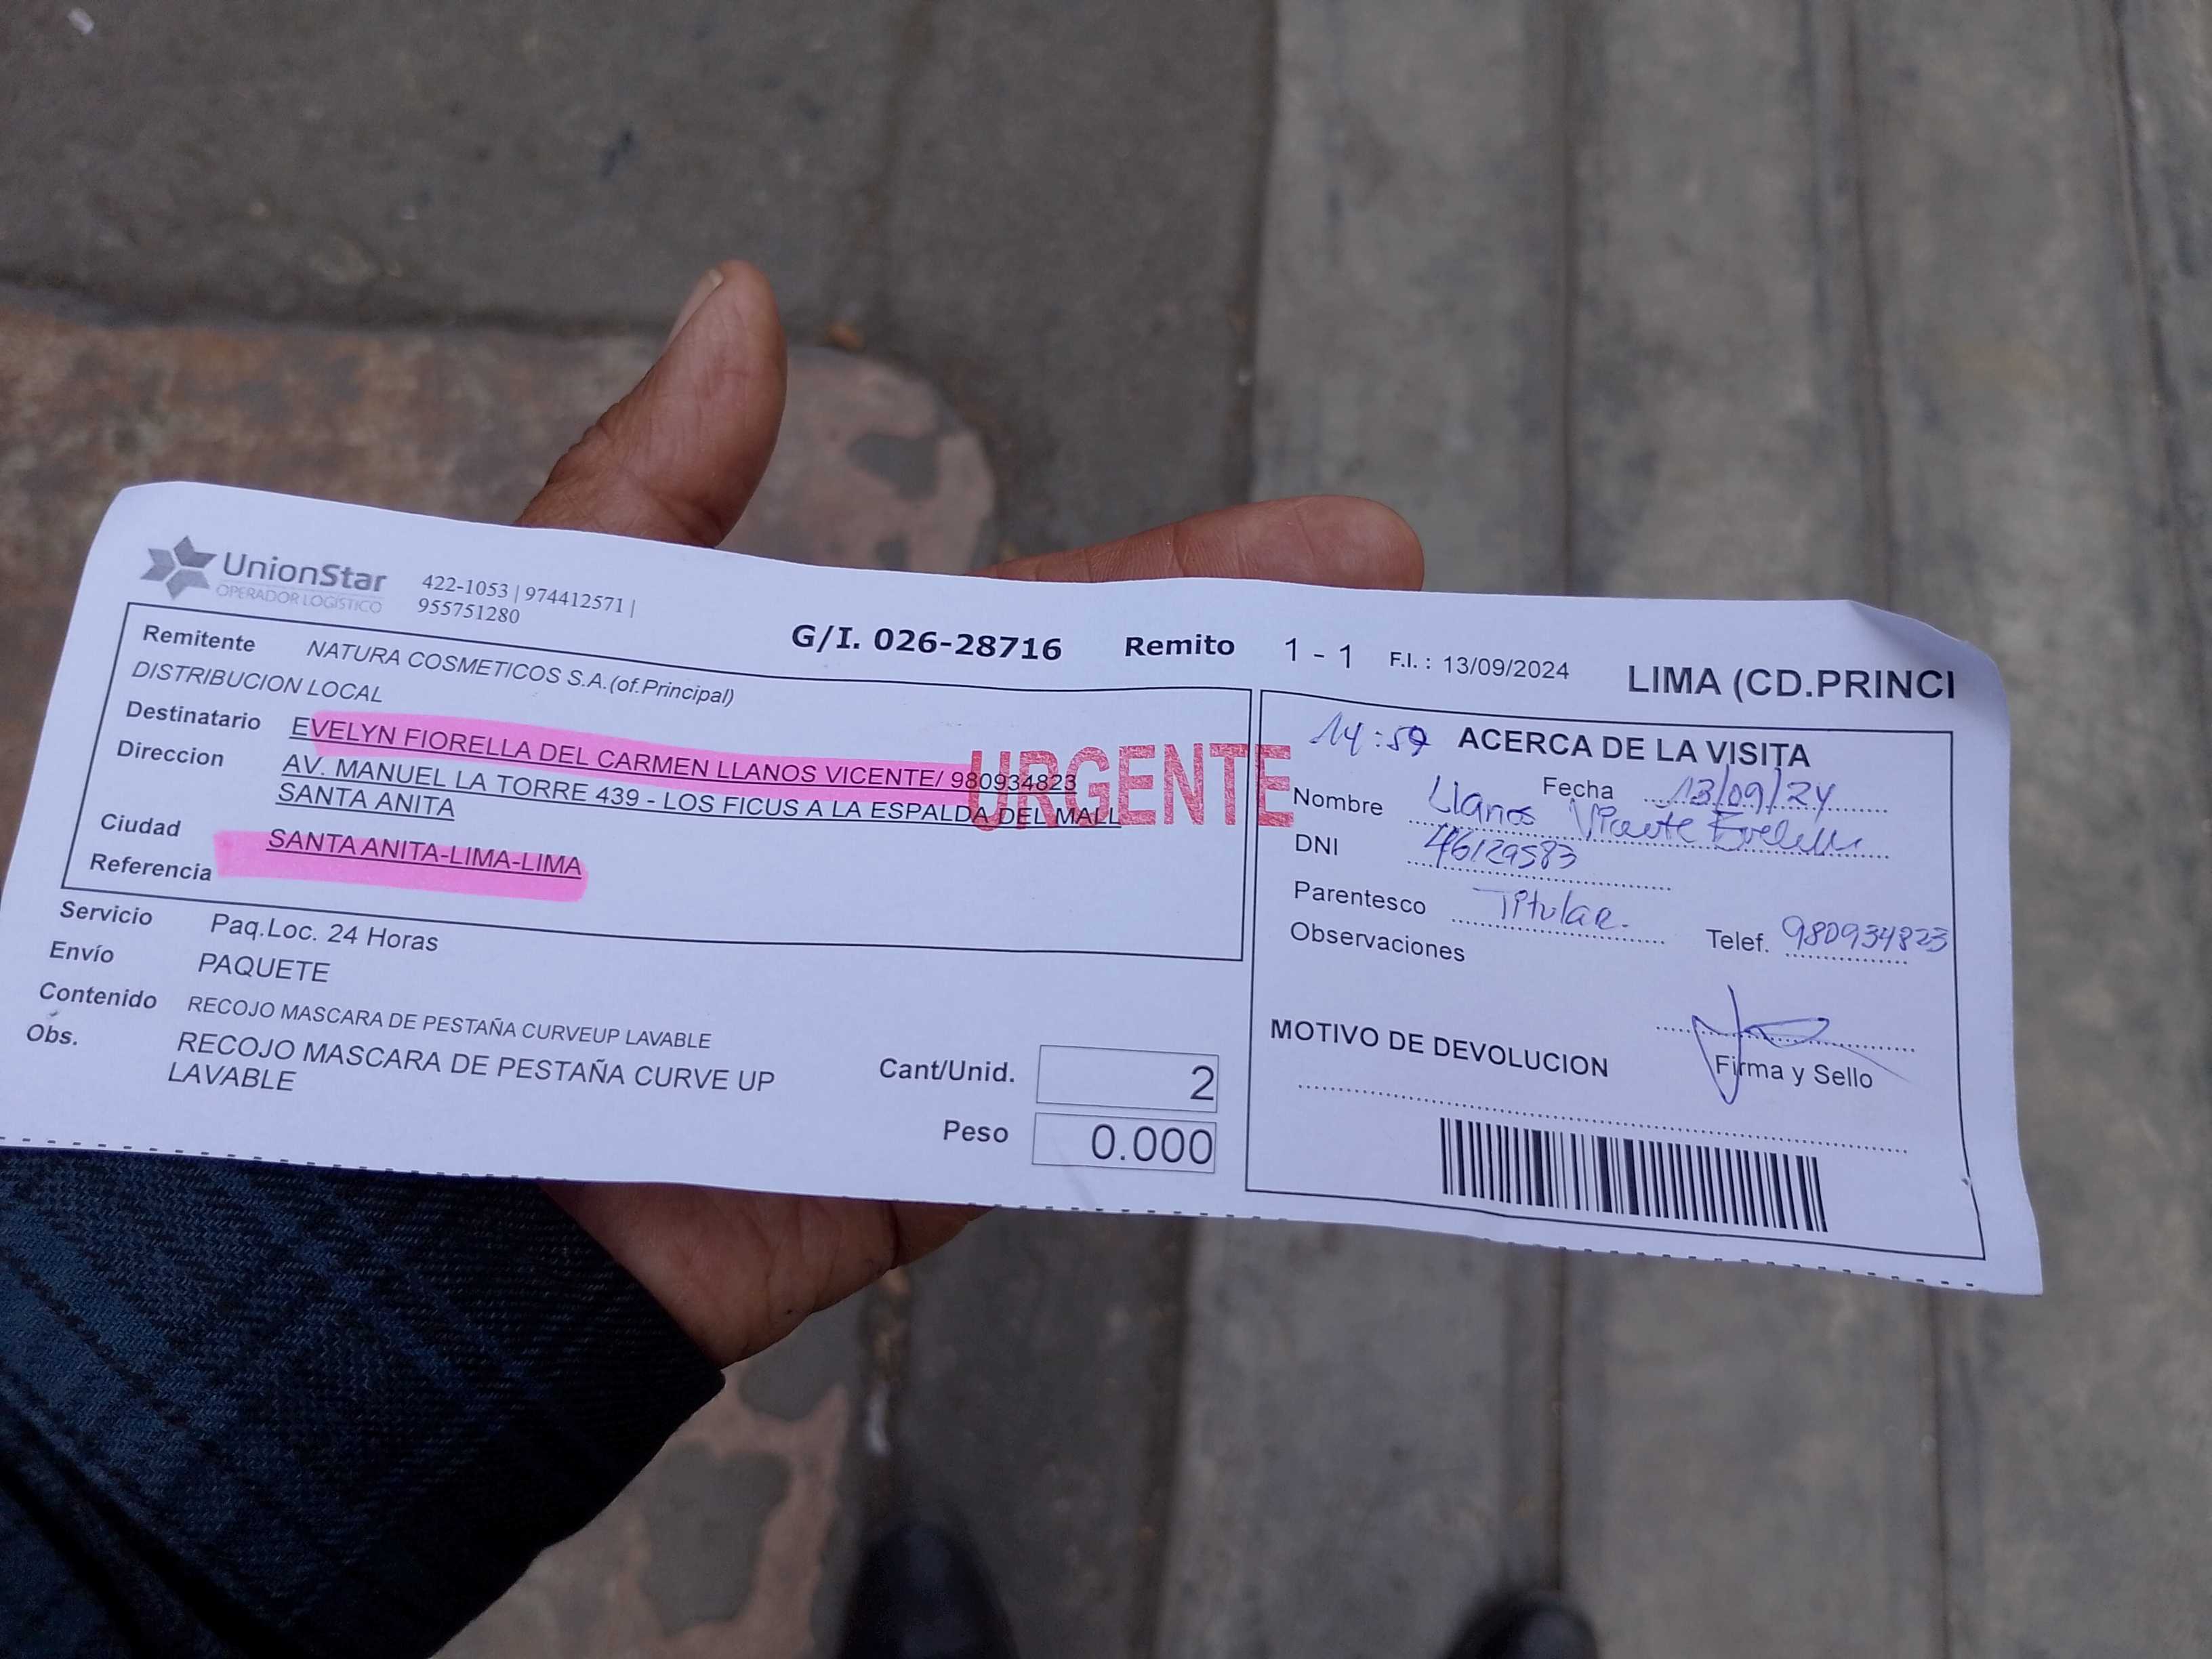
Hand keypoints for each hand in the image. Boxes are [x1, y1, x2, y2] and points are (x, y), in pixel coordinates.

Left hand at [522, 262, 1421, 1365]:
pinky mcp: (961, 1131)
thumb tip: (741, 297)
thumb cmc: (498, 879)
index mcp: (859, 734)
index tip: (1349, 548)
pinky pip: (1104, 1087)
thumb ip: (655, 492)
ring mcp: (958, 991)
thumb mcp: (564, 647)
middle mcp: (928, 847)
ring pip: (1144, 912)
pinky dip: (1210, 1054)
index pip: (1057, 641)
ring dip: (1275, 864)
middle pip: (1132, 765)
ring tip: (1414, 814)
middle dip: (1279, 704)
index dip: (1197, 588)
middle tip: (1421, 647)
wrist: (448, 1182)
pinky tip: (1330, 1000)